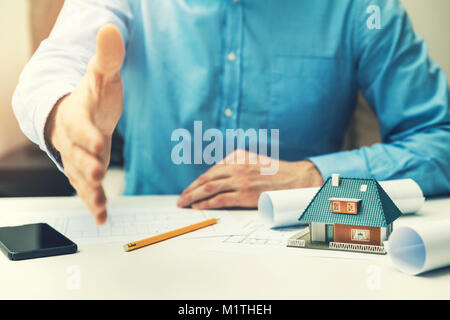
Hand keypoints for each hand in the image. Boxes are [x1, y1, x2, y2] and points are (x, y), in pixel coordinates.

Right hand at [45, 24, 124, 224]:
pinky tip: (102, 217)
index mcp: (76, 115)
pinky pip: (86, 189)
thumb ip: (107, 56)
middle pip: (77, 154)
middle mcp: (73, 140)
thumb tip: (111, 28)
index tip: (99, 143)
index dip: (88, 134)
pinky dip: (92, 202)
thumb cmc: (91, 94)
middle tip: (97, 174)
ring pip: (79, 177)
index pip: (80, 125)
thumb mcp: (101, 74)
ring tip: (99, 206)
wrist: (73, 111)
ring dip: (89, 191)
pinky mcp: (84, 171)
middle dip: (86, 164)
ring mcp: (77, 158)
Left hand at [177, 150, 323, 208]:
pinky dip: (206, 203)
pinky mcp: (245, 194)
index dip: (198, 182)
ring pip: (210, 188)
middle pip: (207, 179)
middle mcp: (237, 166)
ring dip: (194, 197)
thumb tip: (219, 175)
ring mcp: (241, 180)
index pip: (212, 171)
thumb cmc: (276, 173)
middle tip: (181, 199)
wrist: (297, 180)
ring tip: (184, 204)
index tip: (189, 190)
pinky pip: (220, 199)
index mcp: (238, 157)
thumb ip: (238, 164)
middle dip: (191, 190)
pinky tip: (198, 207)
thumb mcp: (255, 160)